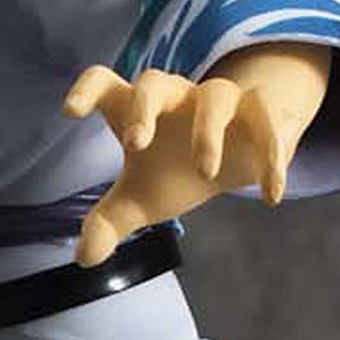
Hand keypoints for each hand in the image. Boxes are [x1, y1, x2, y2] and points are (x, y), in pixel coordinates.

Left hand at [61, 46, 326, 264]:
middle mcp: (176, 98)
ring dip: (208, 132)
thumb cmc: (176, 169)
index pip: (105, 82)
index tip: (69, 112)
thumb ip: (109, 222)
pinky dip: (270, 156)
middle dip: (144, 109)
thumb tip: (84, 258)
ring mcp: (220, 101)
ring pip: (216, 95)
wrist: (239, 152)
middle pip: (155, 81)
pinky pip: (267, 122)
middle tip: (134, 146)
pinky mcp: (261, 113)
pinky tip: (270, 196)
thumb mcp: (141, 197)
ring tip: (205, 173)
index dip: (87, 90)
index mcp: (139, 111)